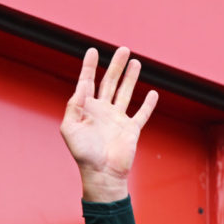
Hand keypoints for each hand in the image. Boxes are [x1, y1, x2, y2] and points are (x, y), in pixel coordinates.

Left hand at [60, 46, 157, 202]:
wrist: (102, 174)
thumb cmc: (83, 154)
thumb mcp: (69, 128)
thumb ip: (74, 106)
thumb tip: (82, 86)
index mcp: (87, 110)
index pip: (88, 82)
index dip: (89, 67)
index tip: (92, 51)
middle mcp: (103, 112)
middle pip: (110, 82)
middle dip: (116, 66)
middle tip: (123, 49)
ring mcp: (118, 120)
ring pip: (126, 93)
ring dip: (130, 78)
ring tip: (135, 62)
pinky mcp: (131, 130)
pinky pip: (141, 114)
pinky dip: (148, 104)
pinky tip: (153, 93)